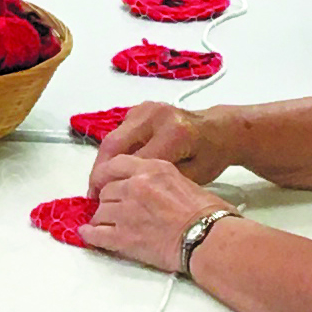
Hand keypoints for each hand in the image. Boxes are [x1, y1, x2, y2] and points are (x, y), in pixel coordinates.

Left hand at [82, 156, 229, 272]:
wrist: (208, 238)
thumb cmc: (209, 214)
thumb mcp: (187, 181)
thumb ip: (162, 181)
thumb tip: (155, 190)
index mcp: (153, 168)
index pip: (116, 163)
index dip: (105, 174)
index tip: (103, 181)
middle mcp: (136, 185)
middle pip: (107, 189)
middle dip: (107, 199)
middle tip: (111, 208)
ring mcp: (127, 211)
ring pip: (100, 211)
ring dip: (101, 218)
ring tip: (105, 224)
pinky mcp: (123, 237)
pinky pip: (96, 234)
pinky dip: (90, 235)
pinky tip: (87, 234)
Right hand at [90, 103, 229, 190]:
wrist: (219, 129)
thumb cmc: (210, 156)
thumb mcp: (192, 177)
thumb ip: (161, 183)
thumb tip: (126, 195)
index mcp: (173, 133)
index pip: (133, 161)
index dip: (114, 183)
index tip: (102, 201)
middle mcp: (155, 116)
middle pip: (114, 144)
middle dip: (99, 171)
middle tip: (92, 194)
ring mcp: (145, 109)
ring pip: (112, 138)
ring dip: (103, 162)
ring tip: (99, 185)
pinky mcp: (139, 110)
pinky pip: (118, 133)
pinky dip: (112, 152)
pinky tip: (111, 170)